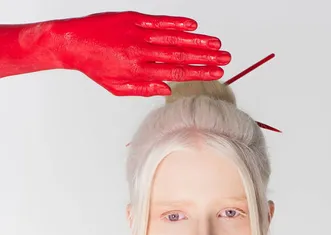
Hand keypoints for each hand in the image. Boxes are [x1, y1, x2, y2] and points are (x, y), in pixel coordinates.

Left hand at [48, 11, 231, 95]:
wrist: (73, 42)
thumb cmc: (95, 67)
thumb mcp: (118, 88)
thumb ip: (143, 89)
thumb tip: (167, 89)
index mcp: (139, 72)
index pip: (176, 73)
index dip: (199, 72)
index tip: (217, 73)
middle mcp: (142, 52)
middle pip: (180, 55)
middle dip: (206, 57)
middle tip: (226, 58)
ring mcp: (138, 34)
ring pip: (173, 38)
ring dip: (197, 41)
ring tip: (217, 44)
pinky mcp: (134, 19)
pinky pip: (159, 21)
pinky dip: (176, 23)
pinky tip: (193, 25)